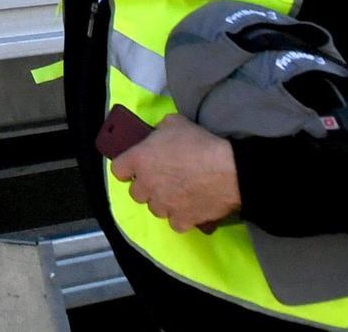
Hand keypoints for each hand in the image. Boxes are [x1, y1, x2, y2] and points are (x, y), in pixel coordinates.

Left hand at [111, 118, 240, 232]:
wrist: (229, 170)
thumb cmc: (199, 143)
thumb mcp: (174, 123)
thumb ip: (159, 130)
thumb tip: (158, 135)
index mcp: (140, 160)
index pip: (117, 170)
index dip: (127, 168)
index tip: (138, 166)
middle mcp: (147, 185)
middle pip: (136, 193)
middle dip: (146, 187)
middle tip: (162, 180)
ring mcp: (164, 205)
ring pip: (155, 209)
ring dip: (163, 203)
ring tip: (178, 194)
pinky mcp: (182, 220)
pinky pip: (174, 223)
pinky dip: (180, 217)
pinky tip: (189, 208)